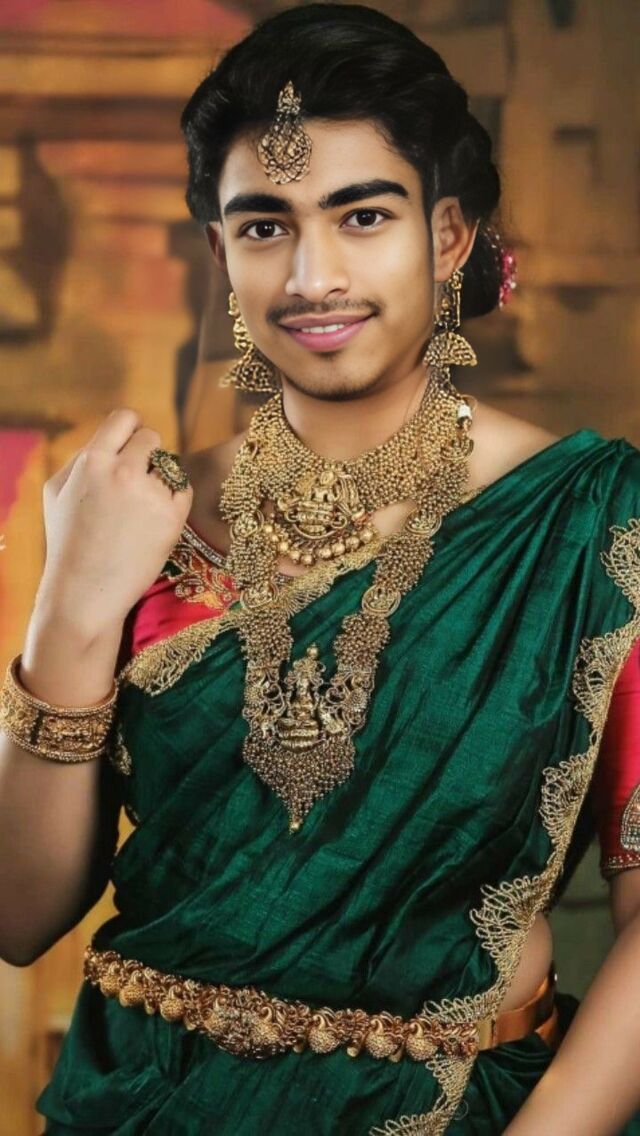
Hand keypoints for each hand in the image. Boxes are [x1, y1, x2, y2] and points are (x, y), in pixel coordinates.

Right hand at [34, 408, 192, 637]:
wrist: (84, 593)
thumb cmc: (68, 543)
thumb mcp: (58, 492)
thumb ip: (83, 458)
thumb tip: (112, 439)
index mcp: (91, 461)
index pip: (125, 418)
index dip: (130, 432)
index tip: (131, 447)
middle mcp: (122, 471)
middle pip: (152, 438)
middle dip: (147, 458)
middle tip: (138, 484)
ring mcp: (149, 494)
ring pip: (169, 467)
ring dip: (160, 482)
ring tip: (140, 511)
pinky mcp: (172, 518)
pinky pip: (184, 491)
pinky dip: (174, 502)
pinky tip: (154, 522)